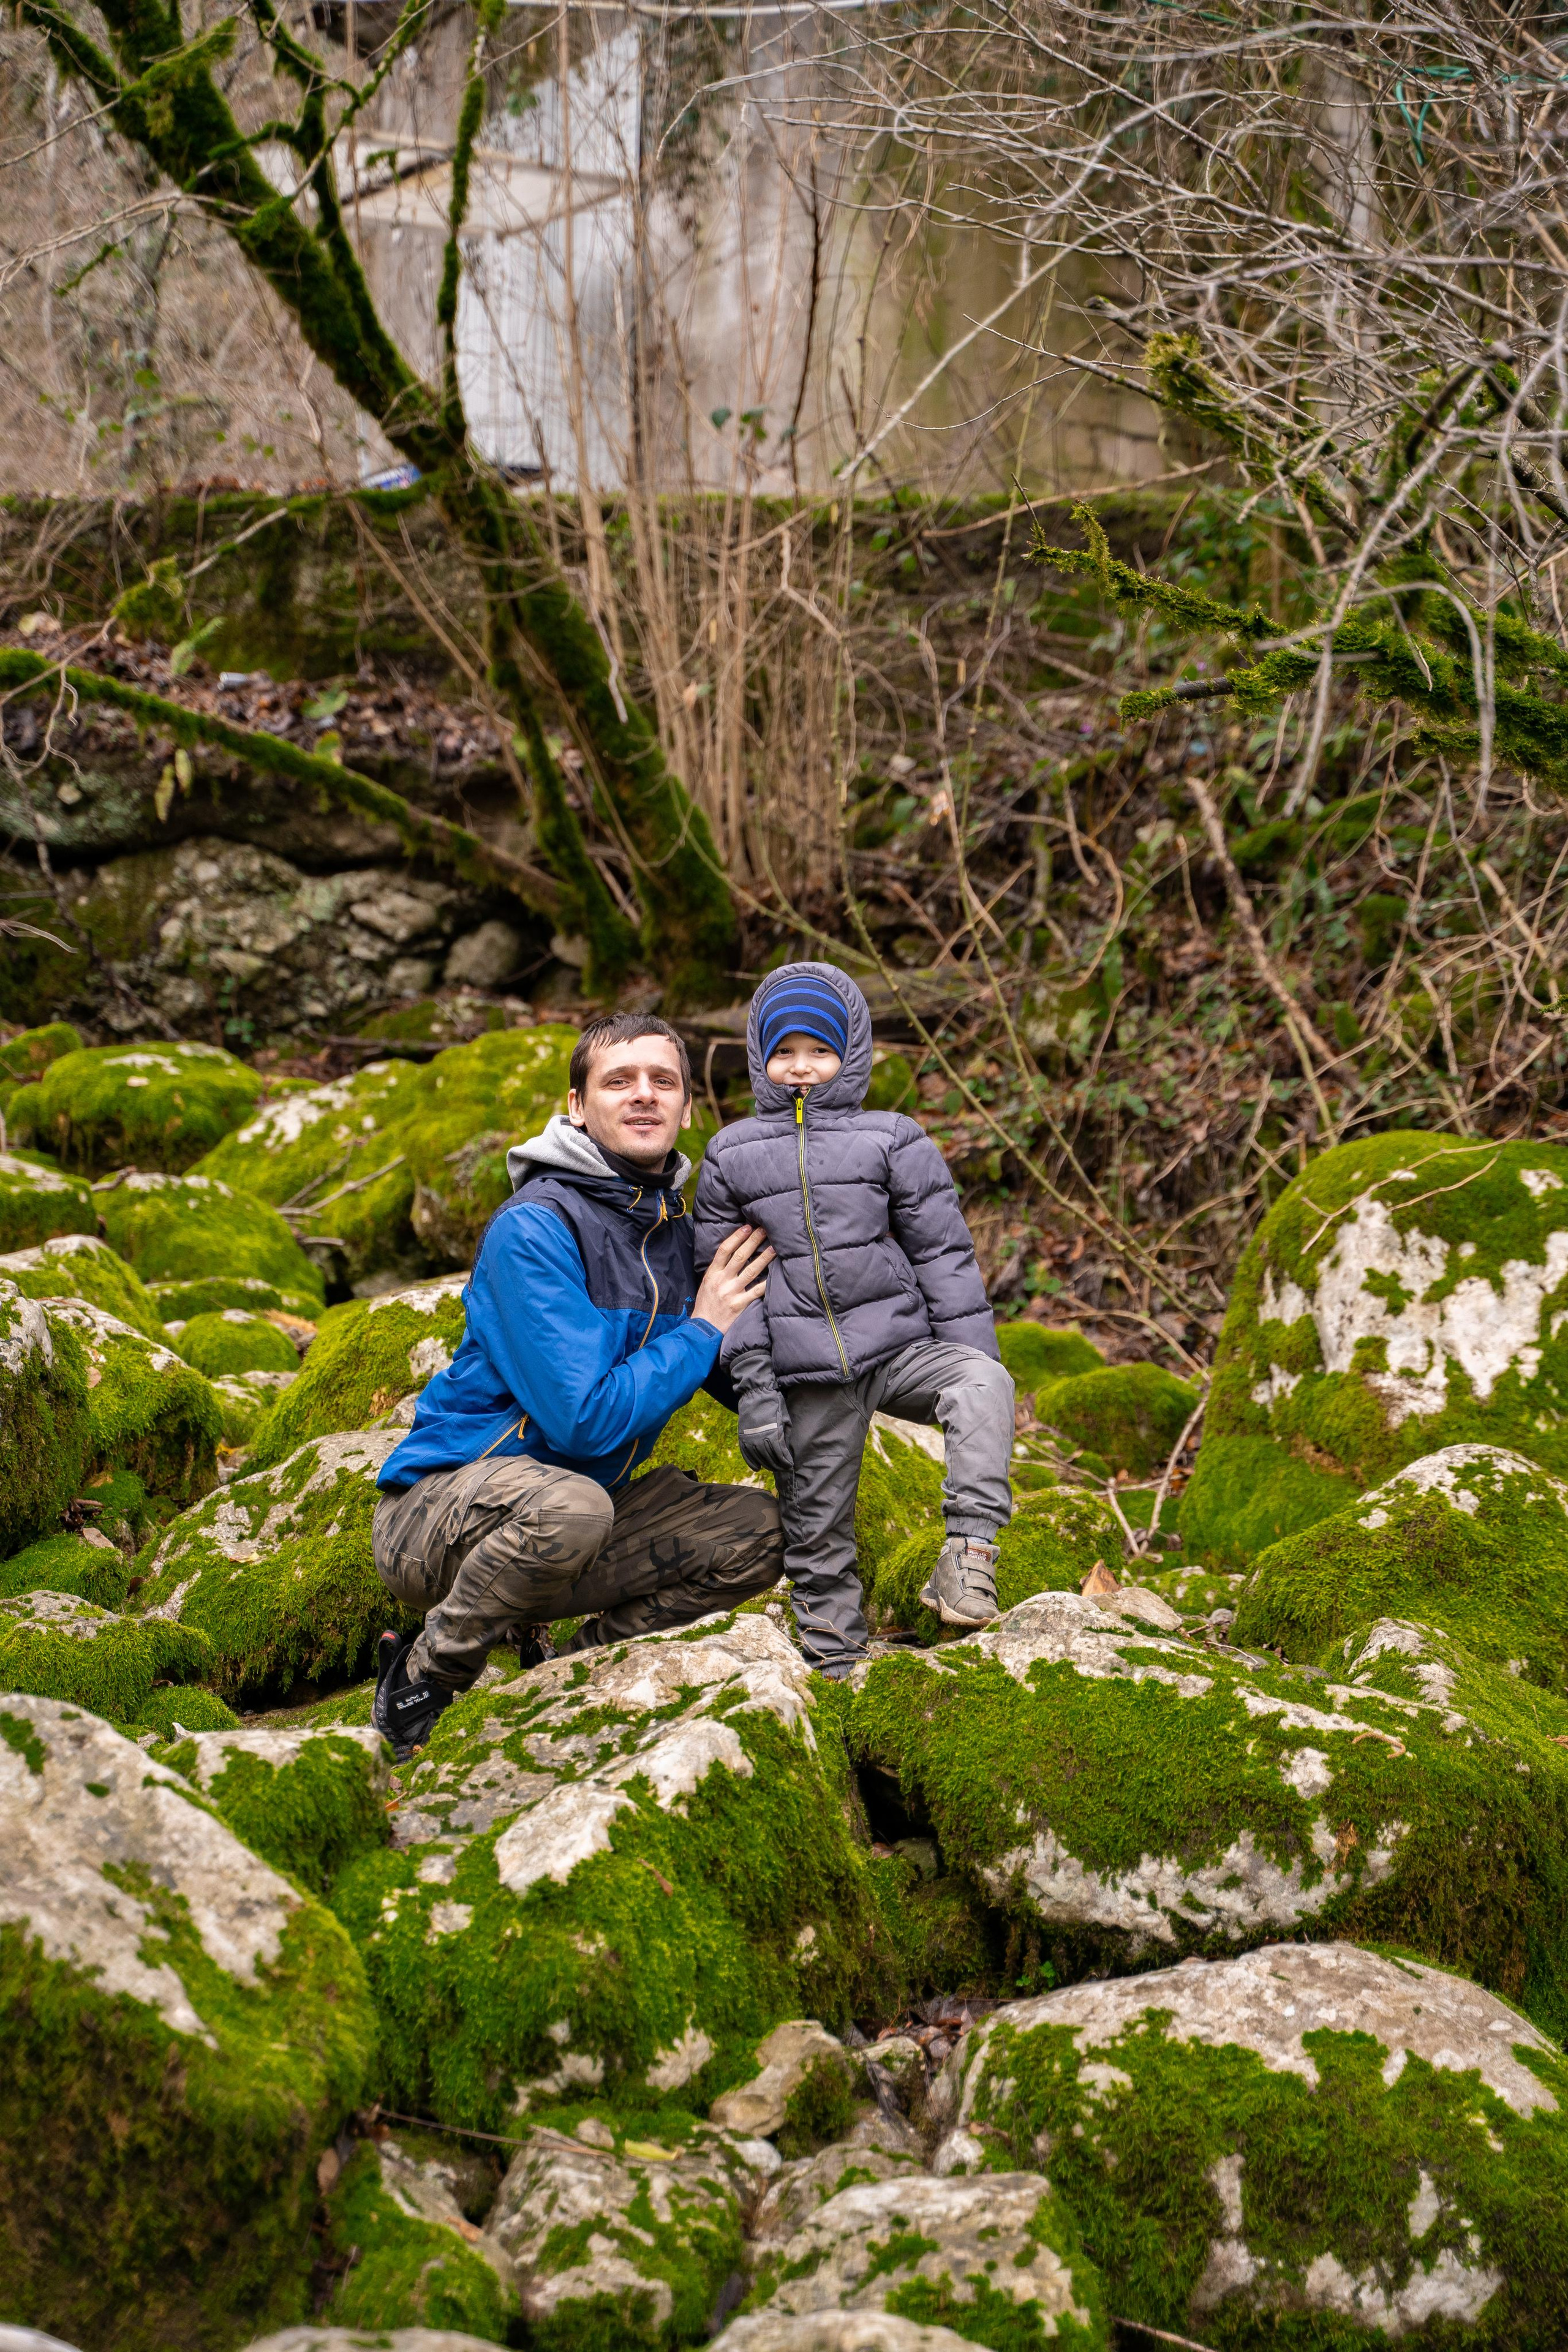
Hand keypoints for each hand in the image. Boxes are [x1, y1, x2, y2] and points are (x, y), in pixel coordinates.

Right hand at [693, 1224, 774, 1336]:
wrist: (702, 1328)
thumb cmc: (706, 1304)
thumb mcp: (706, 1282)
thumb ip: (718, 1269)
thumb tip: (733, 1253)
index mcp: (712, 1273)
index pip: (725, 1250)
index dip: (737, 1237)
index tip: (747, 1227)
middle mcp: (722, 1280)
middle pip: (740, 1256)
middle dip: (753, 1241)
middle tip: (765, 1230)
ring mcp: (731, 1292)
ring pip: (751, 1271)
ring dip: (764, 1258)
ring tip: (774, 1247)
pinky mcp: (740, 1305)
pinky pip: (756, 1291)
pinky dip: (766, 1283)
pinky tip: (775, 1275)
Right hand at [732, 1350, 793, 1479]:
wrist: (755, 1392)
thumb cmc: (773, 1403)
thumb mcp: (784, 1417)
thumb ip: (785, 1434)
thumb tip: (786, 1449)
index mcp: (773, 1432)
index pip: (780, 1454)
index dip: (785, 1461)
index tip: (790, 1465)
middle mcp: (760, 1437)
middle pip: (769, 1458)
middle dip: (777, 1465)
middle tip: (783, 1468)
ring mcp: (749, 1437)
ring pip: (758, 1458)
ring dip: (766, 1465)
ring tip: (772, 1467)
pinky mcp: (742, 1436)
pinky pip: (746, 1453)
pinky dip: (751, 1462)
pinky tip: (757, 1467)